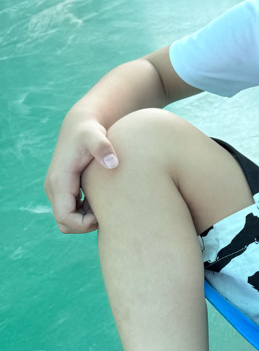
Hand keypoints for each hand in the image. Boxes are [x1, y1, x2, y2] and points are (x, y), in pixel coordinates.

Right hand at [44, 117, 118, 232]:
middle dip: (85, 225)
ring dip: (85, 219)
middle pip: (64, 224)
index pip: (65, 218)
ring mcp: (56, 190)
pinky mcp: (63, 189)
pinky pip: (70, 212)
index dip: (84, 224)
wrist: (80, 125)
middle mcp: (53, 188)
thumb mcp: (96, 136)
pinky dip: (85, 213)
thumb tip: (113, 163)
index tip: (103, 214)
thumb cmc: (89, 132)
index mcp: (59, 182)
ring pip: (66, 220)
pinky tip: (100, 199)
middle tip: (106, 211)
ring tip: (104, 203)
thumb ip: (103, 147)